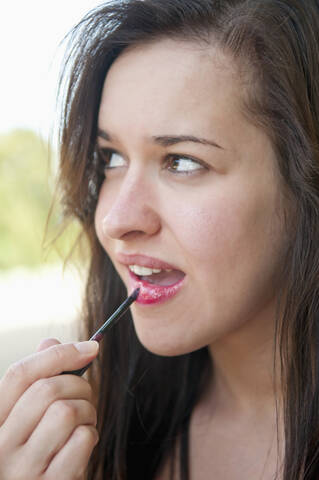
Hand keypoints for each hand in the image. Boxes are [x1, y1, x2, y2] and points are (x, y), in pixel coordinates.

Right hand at [0, 338, 98, 479]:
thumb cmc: (36, 450)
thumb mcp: (27, 416)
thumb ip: (35, 379)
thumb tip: (50, 341)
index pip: (20, 374)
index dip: (59, 354)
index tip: (91, 347)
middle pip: (47, 389)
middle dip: (80, 385)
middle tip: (85, 396)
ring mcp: (22, 470)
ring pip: (67, 411)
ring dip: (87, 411)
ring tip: (83, 422)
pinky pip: (82, 439)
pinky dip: (90, 435)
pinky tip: (81, 446)